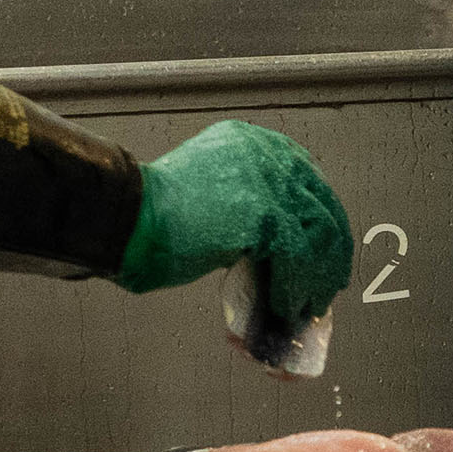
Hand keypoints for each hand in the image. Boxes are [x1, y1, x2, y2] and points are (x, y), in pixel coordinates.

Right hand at [117, 119, 352, 328]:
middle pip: (321, 206)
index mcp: (251, 144)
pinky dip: (293, 289)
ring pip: (317, 234)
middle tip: (324, 289)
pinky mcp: (263, 211)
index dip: (322, 225)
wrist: (123, 217)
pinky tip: (283, 307)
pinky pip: (296, 258)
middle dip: (329, 255)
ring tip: (305, 307)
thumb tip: (275, 252)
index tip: (326, 256)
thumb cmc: (152, 216)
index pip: (307, 183)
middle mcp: (265, 153)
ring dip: (315, 279)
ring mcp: (267, 179)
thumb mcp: (212, 203)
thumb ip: (247, 214)